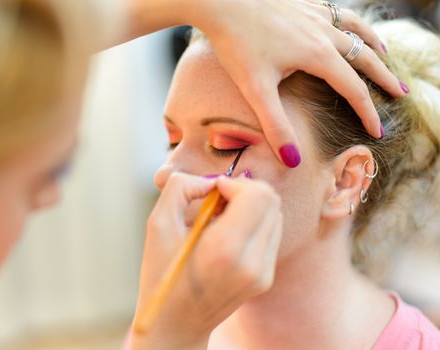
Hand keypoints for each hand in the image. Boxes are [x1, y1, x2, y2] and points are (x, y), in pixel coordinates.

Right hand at [131, 173, 282, 349]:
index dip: (236, 183)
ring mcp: (262, 273)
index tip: (213, 190)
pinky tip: (227, 235)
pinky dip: (253, 223)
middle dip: (245, 190)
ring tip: (220, 219)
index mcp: (224, 249)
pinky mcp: (266, 278)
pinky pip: (271, 233)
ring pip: (275, 215)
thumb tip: (211, 181)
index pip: (259, 196)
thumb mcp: (158, 223)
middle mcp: (251, 263)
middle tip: (218, 200)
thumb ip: (180, 188)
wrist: (175, 322)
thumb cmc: (161, 272)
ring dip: (250, 206)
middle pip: (271, 202)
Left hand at [191, 0, 405, 166]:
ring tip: (384, 56)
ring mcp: (316, 14)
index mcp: (318, 55)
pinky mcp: (304, 3)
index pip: (353, 89)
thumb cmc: (236, 44)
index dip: (367, 113)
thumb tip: (292, 160)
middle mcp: (324, 32)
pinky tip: (346, 28)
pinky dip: (352, 24)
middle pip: (365, 57)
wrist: (222, 2)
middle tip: (400, 93)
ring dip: (372, 46)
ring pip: (356, 30)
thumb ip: (275, 125)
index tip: (377, 131)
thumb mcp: (255, 90)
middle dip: (384, 78)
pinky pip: (338, 13)